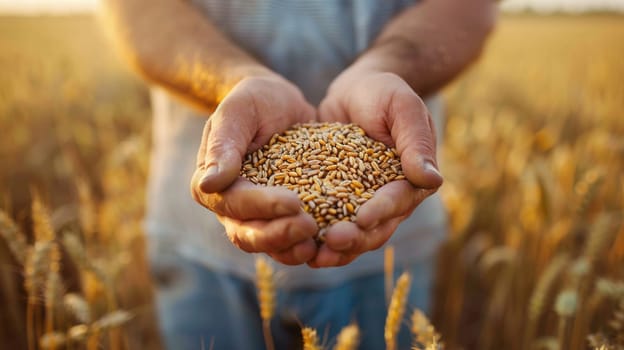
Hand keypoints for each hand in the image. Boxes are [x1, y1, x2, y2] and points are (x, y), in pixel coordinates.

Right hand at [190, 73, 318, 264]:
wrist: (280, 104)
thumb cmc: (255, 101)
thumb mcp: (239, 111)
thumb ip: (224, 144)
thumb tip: (209, 184)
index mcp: (213, 185)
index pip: (234, 203)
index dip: (262, 206)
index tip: (293, 201)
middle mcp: (232, 209)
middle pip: (249, 235)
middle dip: (279, 234)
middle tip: (309, 225)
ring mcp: (258, 217)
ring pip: (270, 245)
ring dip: (293, 248)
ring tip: (320, 242)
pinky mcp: (283, 218)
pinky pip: (292, 240)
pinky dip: (310, 244)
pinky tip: (332, 241)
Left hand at [310, 69, 442, 266]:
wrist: (354, 92)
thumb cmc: (383, 93)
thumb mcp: (402, 106)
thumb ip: (415, 141)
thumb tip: (432, 180)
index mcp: (411, 180)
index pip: (398, 202)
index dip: (381, 212)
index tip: (361, 219)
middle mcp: (390, 199)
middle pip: (376, 229)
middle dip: (355, 238)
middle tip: (330, 242)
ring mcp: (363, 204)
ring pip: (354, 235)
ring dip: (336, 249)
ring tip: (314, 256)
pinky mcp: (337, 202)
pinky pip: (328, 225)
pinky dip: (316, 237)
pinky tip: (298, 246)